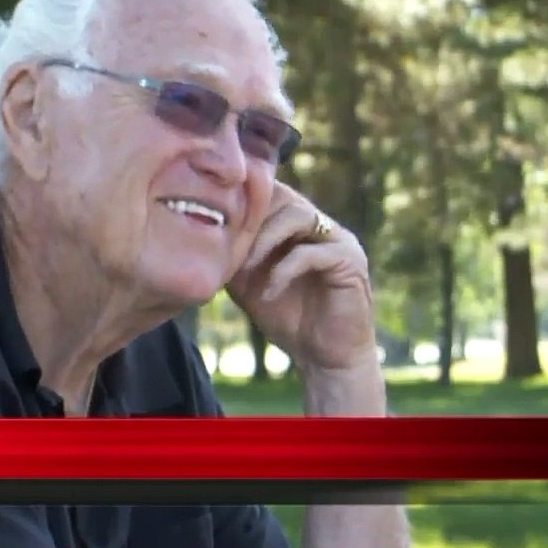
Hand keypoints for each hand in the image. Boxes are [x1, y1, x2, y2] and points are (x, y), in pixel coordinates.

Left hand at [226, 182, 376, 372]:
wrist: (322, 356)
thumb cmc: (284, 316)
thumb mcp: (246, 282)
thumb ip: (231, 255)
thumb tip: (197, 234)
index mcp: (296, 224)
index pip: (268, 191)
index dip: (239, 200)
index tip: (212, 219)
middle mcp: (319, 224)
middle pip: (281, 195)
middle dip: (249, 217)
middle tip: (226, 242)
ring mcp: (338, 239)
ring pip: (297, 215)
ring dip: (264, 240)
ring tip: (245, 267)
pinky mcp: (350, 262)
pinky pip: (311, 253)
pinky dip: (283, 271)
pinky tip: (268, 293)